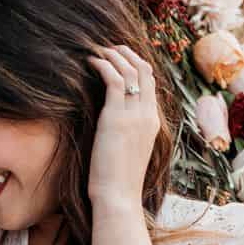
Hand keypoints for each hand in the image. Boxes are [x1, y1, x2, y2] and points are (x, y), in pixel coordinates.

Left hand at [86, 45, 159, 209]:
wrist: (118, 197)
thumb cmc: (118, 182)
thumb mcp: (128, 153)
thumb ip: (126, 134)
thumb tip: (113, 129)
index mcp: (153, 123)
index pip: (150, 84)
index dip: (137, 66)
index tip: (121, 57)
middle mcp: (148, 115)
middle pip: (145, 71)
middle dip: (128, 54)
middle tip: (110, 47)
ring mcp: (135, 115)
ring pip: (131, 71)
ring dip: (114, 55)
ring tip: (98, 49)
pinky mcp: (117, 117)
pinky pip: (114, 80)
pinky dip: (103, 65)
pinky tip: (91, 61)